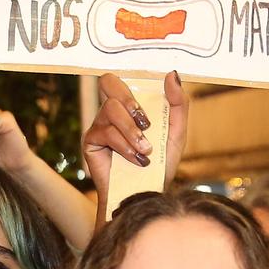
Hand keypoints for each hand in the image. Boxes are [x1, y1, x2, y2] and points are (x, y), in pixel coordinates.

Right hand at [81, 72, 186, 202]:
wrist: (146, 194)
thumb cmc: (160, 165)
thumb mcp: (176, 132)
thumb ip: (178, 103)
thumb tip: (171, 74)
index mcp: (130, 106)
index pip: (121, 78)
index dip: (131, 81)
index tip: (150, 103)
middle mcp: (112, 112)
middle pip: (108, 82)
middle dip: (130, 101)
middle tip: (146, 123)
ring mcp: (99, 126)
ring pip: (110, 109)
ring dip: (132, 130)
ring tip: (145, 150)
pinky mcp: (91, 142)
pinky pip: (105, 132)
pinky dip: (125, 145)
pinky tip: (136, 159)